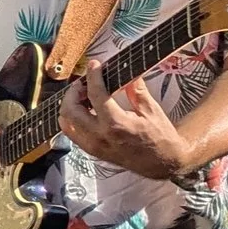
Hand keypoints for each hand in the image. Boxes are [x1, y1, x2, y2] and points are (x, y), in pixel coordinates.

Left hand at [58, 60, 190, 177]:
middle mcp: (99, 136)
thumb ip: (136, 90)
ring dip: (69, 106)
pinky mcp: (91, 151)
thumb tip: (129, 72)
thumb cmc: (160, 137)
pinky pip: (72, 133)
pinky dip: (72, 119)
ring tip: (82, 96)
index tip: (94, 65)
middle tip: (83, 83)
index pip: (96, 94)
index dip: (92, 76)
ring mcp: (93, 145)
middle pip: (70, 110)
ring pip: (66, 123)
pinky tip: (84, 110)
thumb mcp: (151, 110)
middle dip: (73, 92)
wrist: (161, 163)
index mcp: (116, 124)